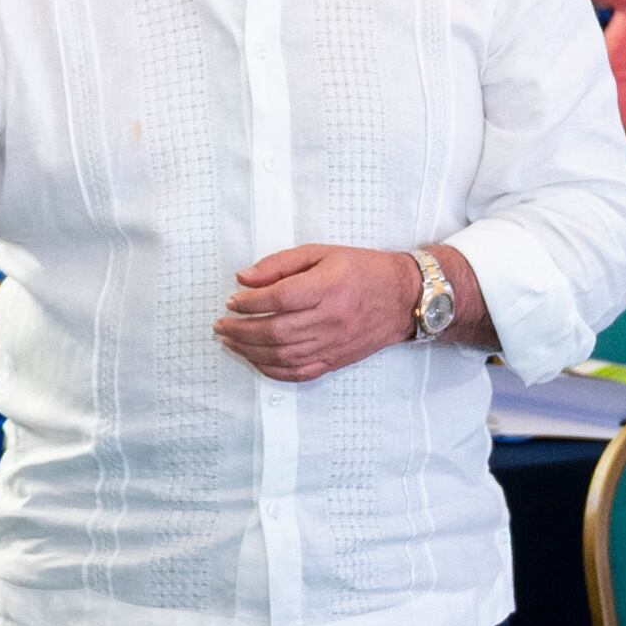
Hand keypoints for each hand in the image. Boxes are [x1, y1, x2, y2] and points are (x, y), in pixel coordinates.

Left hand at [215, 246, 420, 382]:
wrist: (405, 298)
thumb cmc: (362, 270)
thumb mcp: (322, 252)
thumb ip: (281, 263)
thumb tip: (244, 279)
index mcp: (328, 287)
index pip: (279, 298)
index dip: (249, 302)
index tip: (231, 301)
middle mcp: (332, 319)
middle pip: (277, 331)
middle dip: (241, 330)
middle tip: (221, 326)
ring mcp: (335, 343)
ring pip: (284, 355)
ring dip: (250, 351)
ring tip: (230, 341)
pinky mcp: (337, 360)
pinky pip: (299, 372)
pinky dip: (272, 370)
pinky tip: (255, 359)